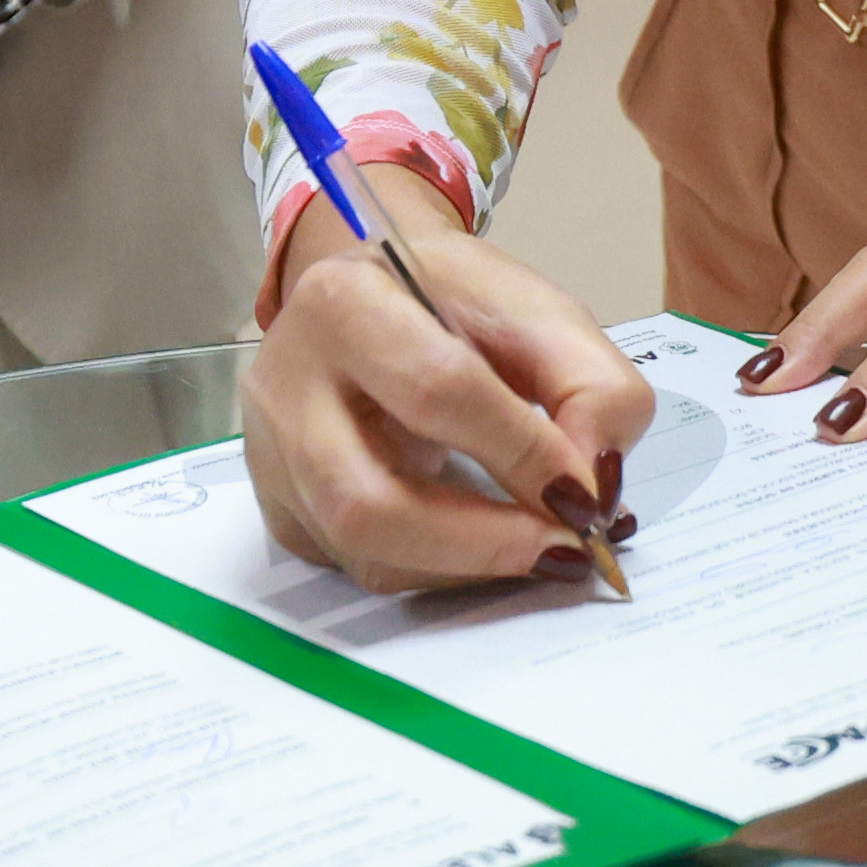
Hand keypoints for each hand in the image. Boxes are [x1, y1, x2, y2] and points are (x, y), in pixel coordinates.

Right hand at [244, 175, 654, 590]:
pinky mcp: (283, 511)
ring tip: (541, 549)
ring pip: (361, 550)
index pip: (434, 390)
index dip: (519, 451)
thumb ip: (589, 381)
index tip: (586, 492)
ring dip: (467, 566)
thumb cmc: (452, 301)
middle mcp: (286, 384)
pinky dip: (442, 570)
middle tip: (565, 546)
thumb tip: (595, 482)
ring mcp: (272, 457)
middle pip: (366, 500)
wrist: (378, 296)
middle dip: (483, 540)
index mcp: (344, 302)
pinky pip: (362, 566)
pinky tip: (492, 547)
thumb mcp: (534, 307)